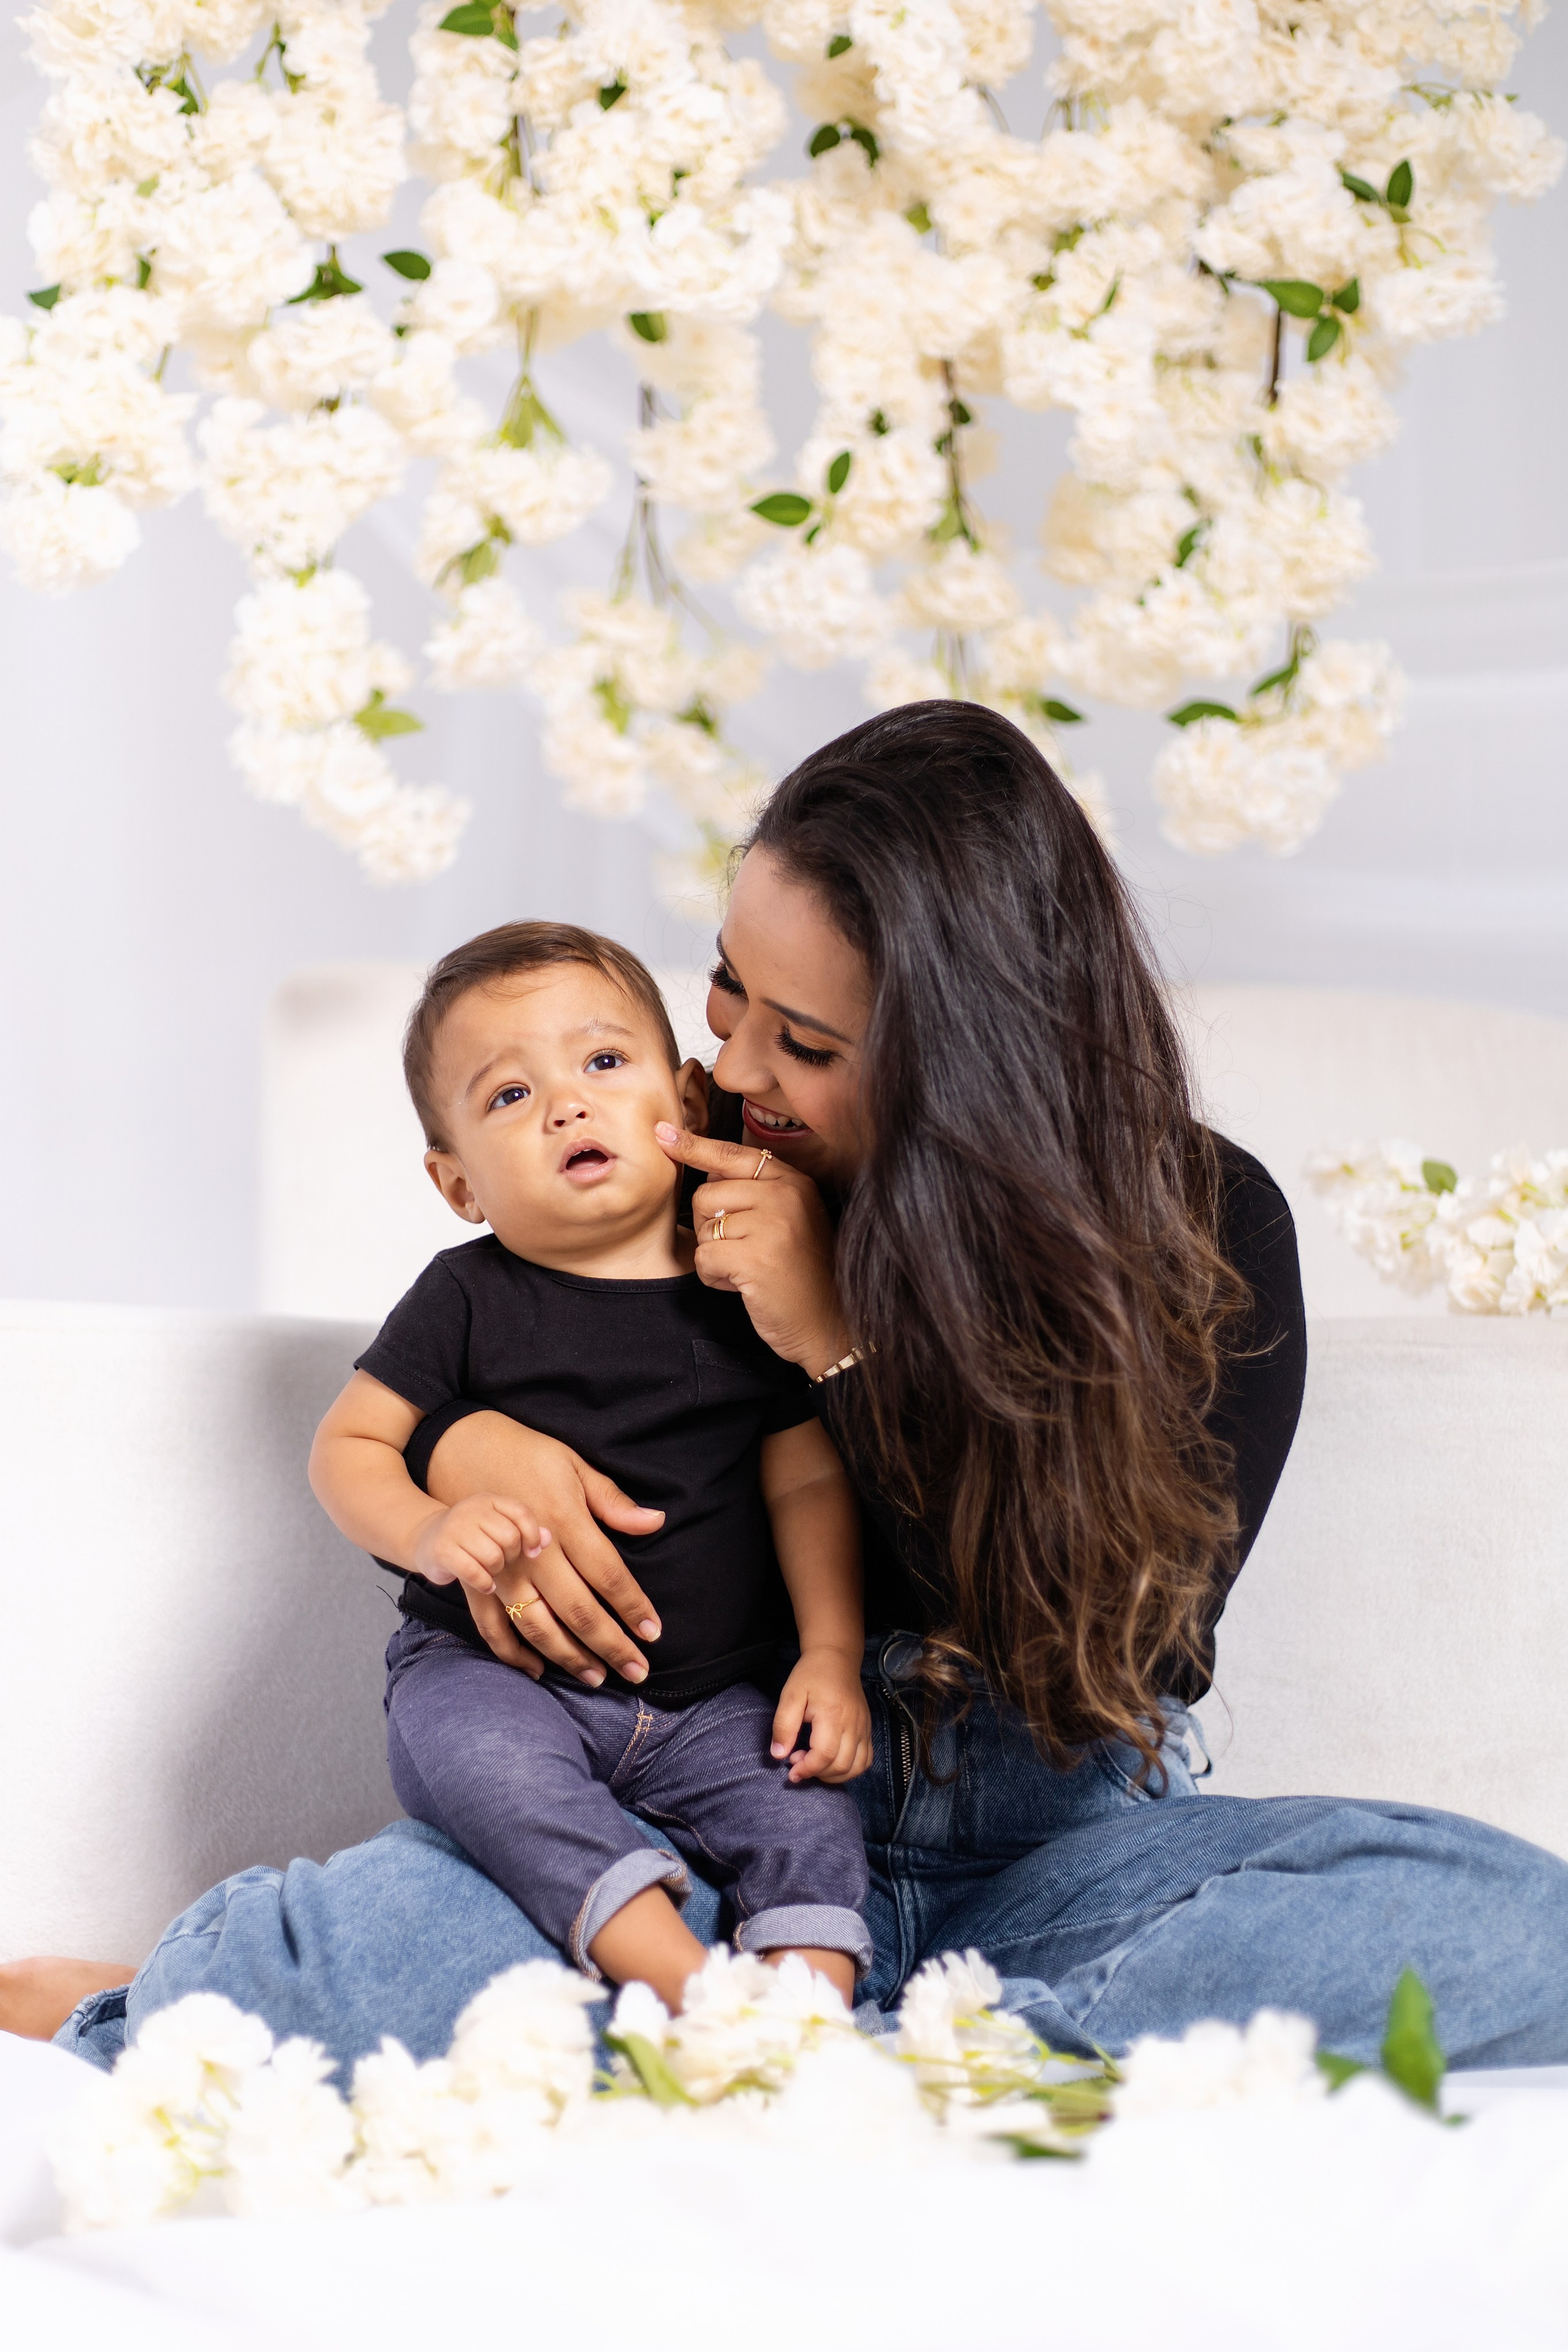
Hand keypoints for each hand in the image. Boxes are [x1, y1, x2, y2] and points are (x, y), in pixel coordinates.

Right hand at [412, 1493, 543, 1596]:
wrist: (426, 1539)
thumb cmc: (471, 1537)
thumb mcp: (496, 1528)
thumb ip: (524, 1531)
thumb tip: (548, 1539)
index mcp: (488, 1500)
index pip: (521, 1513)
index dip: (532, 1535)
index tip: (531, 1552)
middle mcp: (471, 1509)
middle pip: (509, 1538)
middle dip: (511, 1556)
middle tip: (501, 1561)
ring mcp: (454, 1529)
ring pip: (493, 1556)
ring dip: (496, 1571)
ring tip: (489, 1570)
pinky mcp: (442, 1551)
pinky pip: (475, 1572)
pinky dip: (485, 1583)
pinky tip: (484, 1584)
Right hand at [425, 1415, 666, 1685]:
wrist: (453, 1448)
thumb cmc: (522, 1453)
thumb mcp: (571, 1464)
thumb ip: (610, 1500)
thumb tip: (655, 1522)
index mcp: (563, 1521)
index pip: (608, 1575)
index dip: (632, 1607)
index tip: (653, 1633)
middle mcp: (533, 1554)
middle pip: (579, 1610)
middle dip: (610, 1645)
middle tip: (638, 1672)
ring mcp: (501, 1570)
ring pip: (539, 1626)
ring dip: (569, 1657)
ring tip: (597, 1678)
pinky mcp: (476, 1578)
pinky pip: (493, 1626)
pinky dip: (513, 1653)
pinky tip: (538, 1670)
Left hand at [654, 1124, 851, 1375]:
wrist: (828, 1323)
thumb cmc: (801, 1276)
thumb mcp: (789, 1221)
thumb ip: (757, 1192)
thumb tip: (705, 1171)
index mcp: (793, 1182)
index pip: (733, 1154)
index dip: (695, 1146)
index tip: (664, 1134)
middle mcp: (785, 1195)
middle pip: (707, 1193)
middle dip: (712, 1228)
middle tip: (745, 1251)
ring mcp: (773, 1224)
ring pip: (704, 1227)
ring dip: (715, 1255)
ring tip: (748, 1269)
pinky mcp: (756, 1256)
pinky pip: (704, 1257)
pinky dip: (714, 1277)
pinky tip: (742, 1285)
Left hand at [771, 1648, 872, 1784]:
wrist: (836, 1658)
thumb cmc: (811, 1675)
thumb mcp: (790, 1695)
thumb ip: (783, 1726)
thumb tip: (779, 1755)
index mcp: (833, 1714)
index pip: (825, 1755)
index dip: (807, 1769)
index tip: (791, 1770)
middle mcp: (853, 1724)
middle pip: (842, 1765)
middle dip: (817, 1773)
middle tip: (799, 1762)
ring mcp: (864, 1728)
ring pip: (857, 1767)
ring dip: (834, 1775)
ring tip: (815, 1764)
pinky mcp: (867, 1729)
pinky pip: (866, 1760)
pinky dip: (851, 1769)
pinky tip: (833, 1762)